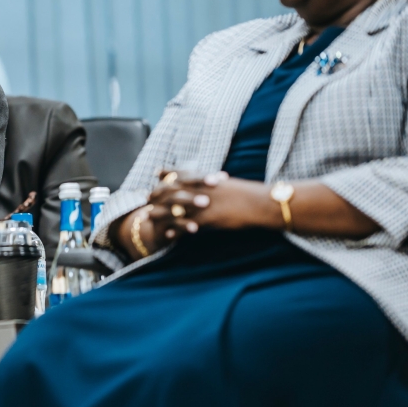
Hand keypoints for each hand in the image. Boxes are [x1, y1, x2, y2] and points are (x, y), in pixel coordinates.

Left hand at [147, 169, 280, 233]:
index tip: (156, 172)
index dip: (168, 173)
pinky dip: (175, 229)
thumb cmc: (251, 195)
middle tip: (145, 197)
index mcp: (207, 179)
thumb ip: (218, 183)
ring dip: (160, 212)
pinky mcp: (208, 218)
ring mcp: (203, 203)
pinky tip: (167, 234)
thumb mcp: (231, 185)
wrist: (262, 203)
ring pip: (175, 207)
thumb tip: (215, 182)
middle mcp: (202, 188)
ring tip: (148, 216)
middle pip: (172, 189)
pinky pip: (186, 224)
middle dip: (158, 193)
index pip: (182, 173)